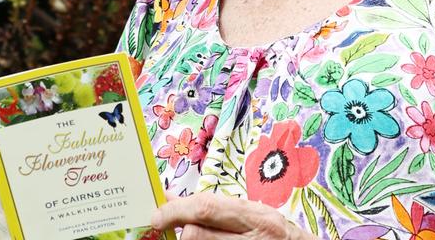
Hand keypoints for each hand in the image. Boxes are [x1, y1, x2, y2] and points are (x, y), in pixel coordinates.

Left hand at [151, 193, 313, 239]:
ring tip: (191, 235)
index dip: (175, 211)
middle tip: (165, 228)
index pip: (206, 208)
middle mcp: (254, 239)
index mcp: (256, 217)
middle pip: (197, 236)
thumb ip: (216, 209)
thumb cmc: (278, 237)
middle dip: (179, 231)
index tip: (157, 216)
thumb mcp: (252, 215)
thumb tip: (173, 198)